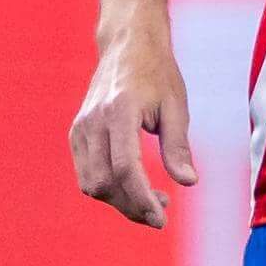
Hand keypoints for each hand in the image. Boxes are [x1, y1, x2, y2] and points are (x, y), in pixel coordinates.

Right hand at [69, 29, 197, 228]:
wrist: (126, 45)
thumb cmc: (157, 73)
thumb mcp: (176, 107)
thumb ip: (178, 146)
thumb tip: (188, 182)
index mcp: (119, 111)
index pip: (126, 168)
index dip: (142, 199)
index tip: (162, 219)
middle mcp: (93, 121)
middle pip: (106, 183)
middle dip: (132, 206)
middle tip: (162, 211)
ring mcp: (80, 128)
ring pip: (91, 184)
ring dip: (120, 201)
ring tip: (152, 200)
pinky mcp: (76, 133)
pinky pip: (86, 174)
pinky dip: (108, 189)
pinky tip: (133, 186)